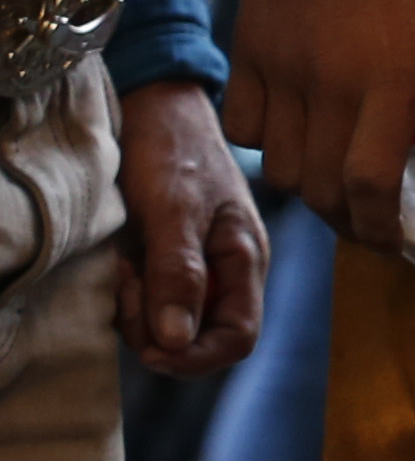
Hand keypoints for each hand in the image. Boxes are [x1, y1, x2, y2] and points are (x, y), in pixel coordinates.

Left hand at [115, 78, 265, 380]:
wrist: (152, 105)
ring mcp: (197, 266)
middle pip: (197, 338)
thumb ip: (180, 272)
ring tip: (125, 264)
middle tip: (129, 286)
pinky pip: (149, 301)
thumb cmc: (172, 149)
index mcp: (246, 259)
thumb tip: (176, 340)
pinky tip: (123, 259)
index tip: (150, 346)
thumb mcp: (175, 208)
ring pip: (167, 324)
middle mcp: (226, 270)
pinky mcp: (169, 260)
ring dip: (138, 308)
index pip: (238, 338)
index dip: (196, 355)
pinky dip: (130, 292)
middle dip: (155, 327)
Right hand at [220, 0, 414, 246]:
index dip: (383, 229)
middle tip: (378, 218)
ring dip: (311, 187)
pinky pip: (246, 123)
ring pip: (280, 164)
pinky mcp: (248, 47)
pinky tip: (299, 135)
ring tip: (343, 183)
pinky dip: (268, 145)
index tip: (401, 239)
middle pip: (321, 188)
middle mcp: (326, 83)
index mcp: (389, 77)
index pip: (370, 186)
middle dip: (351, 220)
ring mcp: (279, 67)